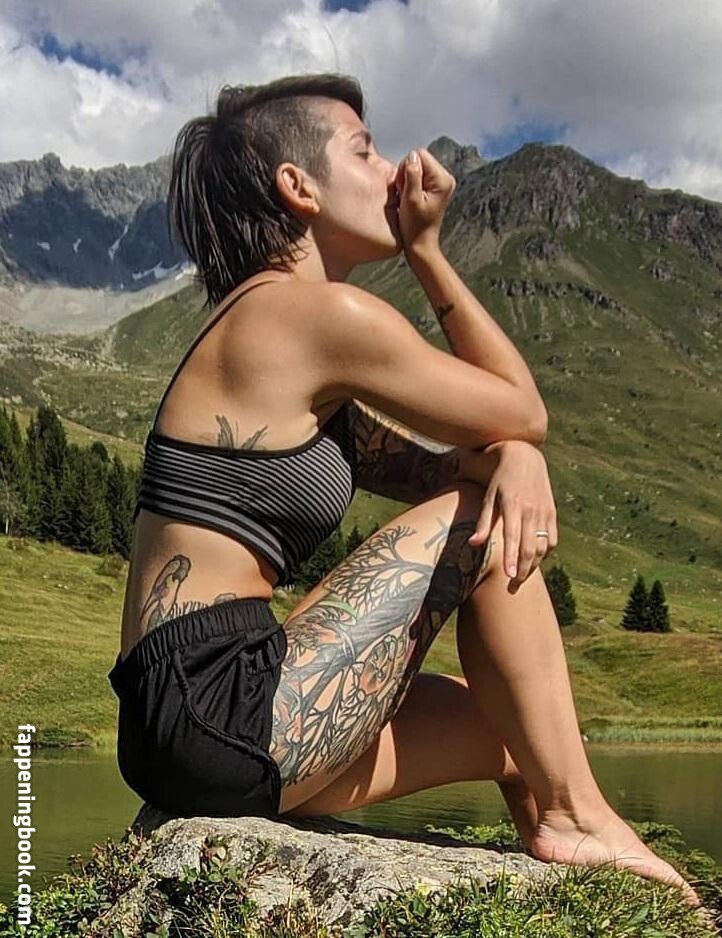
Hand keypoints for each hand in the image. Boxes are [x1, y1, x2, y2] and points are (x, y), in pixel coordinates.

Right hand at [395, 147, 455, 255]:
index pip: (419, 155)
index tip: (406, 189)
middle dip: (407, 175)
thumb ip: (412, 175)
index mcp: (443, 179)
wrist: (420, 244)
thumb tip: (412, 156)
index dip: (407, 169)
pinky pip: (417, 176)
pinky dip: (409, 185)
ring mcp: (440, 183)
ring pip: (416, 167)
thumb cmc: (415, 226)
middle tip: (406, 195)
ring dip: (407, 181)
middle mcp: (445, 178)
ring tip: (408, 199)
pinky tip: (410, 199)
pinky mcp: (434, 187)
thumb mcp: (411, 199)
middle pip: (418, 159)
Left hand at [465, 441, 557, 592]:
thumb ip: (483, 522)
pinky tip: (534, 560)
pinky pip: (551, 539)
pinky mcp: (552, 512)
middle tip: (513, 586)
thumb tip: (473, 544)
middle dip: (522, 570)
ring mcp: (544, 512)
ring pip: (543, 547)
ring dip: (533, 565)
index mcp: (513, 506)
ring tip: (521, 576)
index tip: (507, 576)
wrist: (525, 457)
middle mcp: (531, 510)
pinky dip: (545, 553)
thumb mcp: (488, 496)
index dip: (510, 558)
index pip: (512, 537)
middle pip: (530, 547)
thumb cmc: (500, 478)